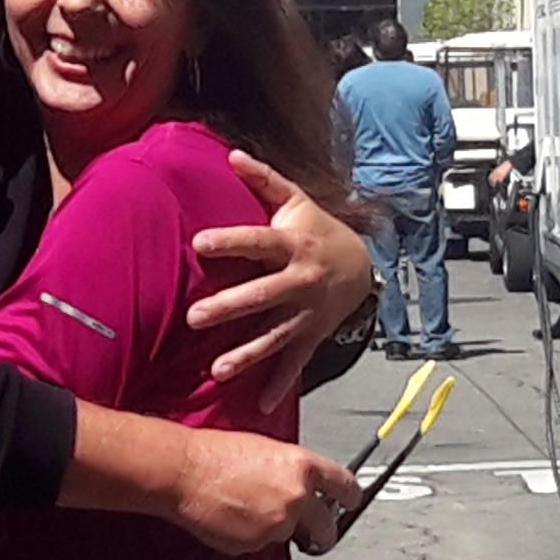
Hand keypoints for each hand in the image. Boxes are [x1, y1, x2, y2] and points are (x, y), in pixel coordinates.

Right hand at [166, 429, 353, 555]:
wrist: (184, 472)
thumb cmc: (215, 453)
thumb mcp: (265, 449)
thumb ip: (291, 470)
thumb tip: (300, 485)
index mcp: (303, 467)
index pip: (345, 487)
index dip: (351, 497)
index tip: (351, 502)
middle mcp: (297, 497)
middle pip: (327, 527)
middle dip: (322, 532)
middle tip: (314, 533)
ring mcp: (277, 524)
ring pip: (288, 535)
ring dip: (275, 528)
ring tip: (246, 508)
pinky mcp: (255, 545)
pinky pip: (261, 545)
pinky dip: (251, 537)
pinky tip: (232, 517)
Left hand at [187, 150, 374, 408]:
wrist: (364, 266)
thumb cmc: (318, 229)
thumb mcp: (297, 201)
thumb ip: (264, 180)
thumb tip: (232, 154)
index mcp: (292, 244)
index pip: (257, 242)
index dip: (230, 241)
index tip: (199, 244)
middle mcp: (299, 281)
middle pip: (261, 295)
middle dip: (230, 307)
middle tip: (195, 317)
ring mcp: (306, 313)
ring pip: (274, 336)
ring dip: (247, 355)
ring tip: (218, 370)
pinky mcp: (311, 337)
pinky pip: (295, 364)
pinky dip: (280, 386)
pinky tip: (261, 405)